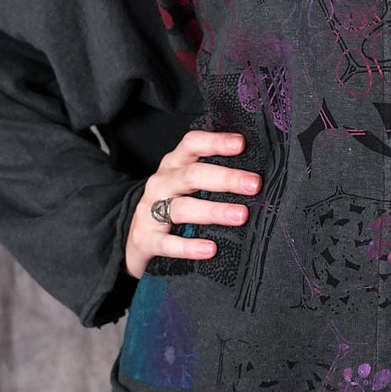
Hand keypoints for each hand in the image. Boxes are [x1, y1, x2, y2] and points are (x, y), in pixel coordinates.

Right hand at [124, 129, 261, 277]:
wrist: (133, 240)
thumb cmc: (171, 206)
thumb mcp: (186, 185)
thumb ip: (213, 175)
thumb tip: (257, 175)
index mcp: (174, 165)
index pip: (192, 144)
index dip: (215, 142)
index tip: (241, 144)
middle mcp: (161, 183)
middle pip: (191, 175)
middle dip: (225, 178)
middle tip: (254, 185)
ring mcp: (150, 211)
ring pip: (182, 208)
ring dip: (213, 211)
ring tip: (241, 215)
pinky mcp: (144, 240)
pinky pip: (167, 243)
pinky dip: (189, 247)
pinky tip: (211, 249)